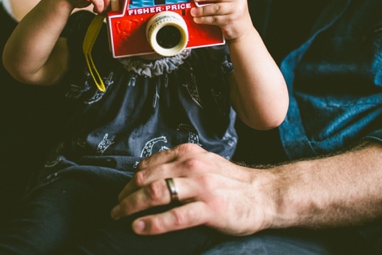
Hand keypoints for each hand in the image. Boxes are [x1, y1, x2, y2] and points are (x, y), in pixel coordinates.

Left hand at [111, 144, 271, 235]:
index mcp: (188, 153)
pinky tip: (140, 228)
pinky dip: (153, 223)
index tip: (123, 192)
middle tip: (116, 207)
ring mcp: (201, 187)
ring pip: (156, 194)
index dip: (131, 179)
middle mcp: (192, 166)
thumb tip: (148, 172)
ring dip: (132, 206)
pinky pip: (175, 216)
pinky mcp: (210, 208)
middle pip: (147, 179)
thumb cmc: (232, 182)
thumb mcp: (204, 162)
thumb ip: (179, 164)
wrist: (265, 194)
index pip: (149, 164)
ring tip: (120, 216)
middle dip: (126, 194)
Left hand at [191, 0, 251, 40]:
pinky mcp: (230, 21)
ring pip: (216, 8)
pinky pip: (214, 19)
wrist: (243, 31)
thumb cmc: (234, 14)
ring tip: (193, 11)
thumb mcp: (232, 1)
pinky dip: (204, 19)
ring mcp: (235, 11)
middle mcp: (238, 0)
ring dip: (202, 10)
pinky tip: (198, 19)